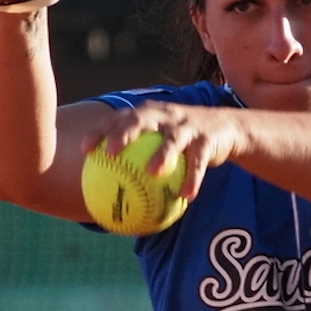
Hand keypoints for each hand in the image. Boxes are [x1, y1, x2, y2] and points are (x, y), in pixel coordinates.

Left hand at [80, 101, 240, 201]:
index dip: (100, 131)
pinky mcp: (206, 138)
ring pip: (172, 139)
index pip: (119, 118)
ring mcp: (186, 126)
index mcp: (148, 114)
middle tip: (110, 151)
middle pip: (140, 119)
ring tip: (152, 172)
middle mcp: (164, 116)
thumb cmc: (181, 140)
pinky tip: (187, 196)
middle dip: (124, 133)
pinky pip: (198, 161)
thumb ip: (137, 158)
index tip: (85, 150)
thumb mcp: (159, 140)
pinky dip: (193, 178)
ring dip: (162, 154)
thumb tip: (109, 193)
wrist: (225, 128)